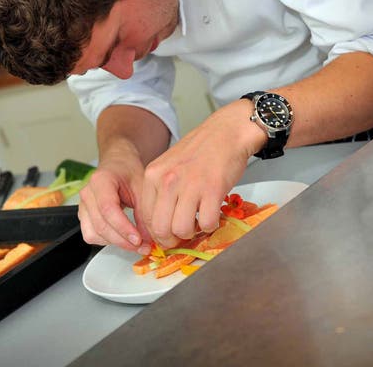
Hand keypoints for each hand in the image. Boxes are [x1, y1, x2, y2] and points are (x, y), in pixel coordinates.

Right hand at [78, 146, 151, 253]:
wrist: (118, 165)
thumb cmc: (128, 172)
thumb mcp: (142, 186)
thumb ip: (144, 212)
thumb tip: (148, 238)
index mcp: (100, 181)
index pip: (108, 209)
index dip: (123, 227)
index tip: (139, 239)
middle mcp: (87, 193)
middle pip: (101, 225)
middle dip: (123, 240)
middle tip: (143, 246)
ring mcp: (82, 205)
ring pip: (94, 233)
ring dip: (115, 242)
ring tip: (135, 244)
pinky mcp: (84, 216)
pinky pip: (91, 235)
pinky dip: (107, 241)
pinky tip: (122, 238)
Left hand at [139, 100, 265, 247]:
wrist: (226, 132)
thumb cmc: (200, 150)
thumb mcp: (168, 166)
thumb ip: (160, 191)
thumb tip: (159, 224)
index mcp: (153, 174)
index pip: (146, 217)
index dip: (157, 233)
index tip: (167, 235)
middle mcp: (167, 180)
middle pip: (161, 229)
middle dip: (172, 240)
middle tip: (183, 235)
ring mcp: (189, 185)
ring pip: (182, 230)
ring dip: (193, 232)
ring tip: (199, 220)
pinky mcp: (212, 189)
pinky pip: (207, 223)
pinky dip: (211, 225)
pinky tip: (213, 213)